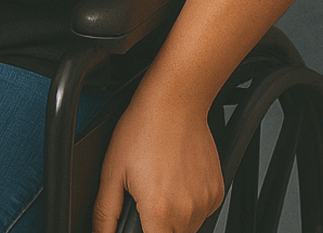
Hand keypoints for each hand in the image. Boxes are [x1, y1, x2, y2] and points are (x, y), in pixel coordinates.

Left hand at [92, 89, 223, 232]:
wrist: (174, 102)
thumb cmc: (143, 128)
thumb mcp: (112, 170)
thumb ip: (105, 212)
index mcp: (159, 210)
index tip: (140, 221)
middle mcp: (187, 211)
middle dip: (156, 225)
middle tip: (146, 194)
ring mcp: (205, 202)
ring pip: (188, 227)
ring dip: (174, 215)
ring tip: (161, 181)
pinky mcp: (217, 192)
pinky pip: (202, 211)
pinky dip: (189, 202)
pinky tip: (176, 177)